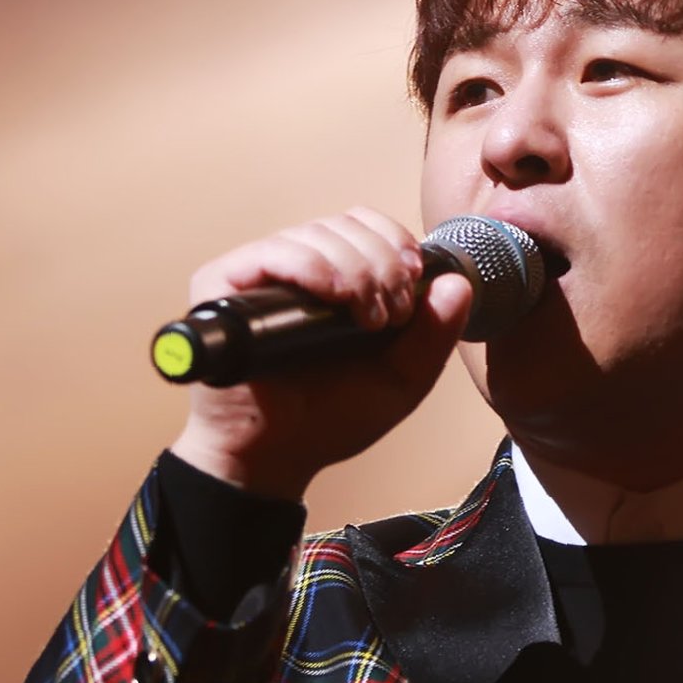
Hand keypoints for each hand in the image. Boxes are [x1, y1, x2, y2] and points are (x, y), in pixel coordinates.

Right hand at [169, 208, 472, 499]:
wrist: (277, 458)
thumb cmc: (330, 419)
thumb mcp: (401, 379)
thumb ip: (433, 335)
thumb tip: (458, 282)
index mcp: (333, 279)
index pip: (363, 225)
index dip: (393, 240)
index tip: (414, 277)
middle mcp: (294, 270)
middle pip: (344, 224)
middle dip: (383, 261)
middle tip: (393, 310)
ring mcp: (258, 276)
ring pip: (315, 234)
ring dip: (356, 267)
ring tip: (368, 318)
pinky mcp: (223, 286)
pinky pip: (272, 252)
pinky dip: (312, 266)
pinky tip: (336, 296)